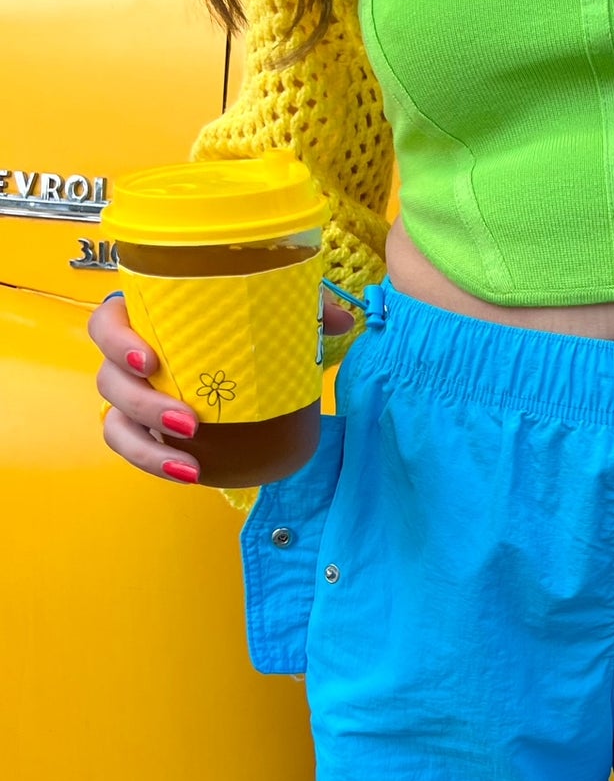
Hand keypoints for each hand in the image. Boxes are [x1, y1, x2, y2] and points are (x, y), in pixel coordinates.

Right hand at [89, 293, 356, 483]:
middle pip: (110, 380)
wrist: (246, 356)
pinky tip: (191, 475)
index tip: (149, 360)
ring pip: (116, 424)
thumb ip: (302, 305)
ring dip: (146, 448)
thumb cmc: (243, 322)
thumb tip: (339, 321)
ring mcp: (134, 398)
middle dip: (143, 405)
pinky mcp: (148, 430)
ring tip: (189, 466)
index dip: (115, 341)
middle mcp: (130, 360)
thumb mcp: (271, 306)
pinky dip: (158, 465)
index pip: (106, 323)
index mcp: (147, 319)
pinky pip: (138, 449)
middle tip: (189, 422)